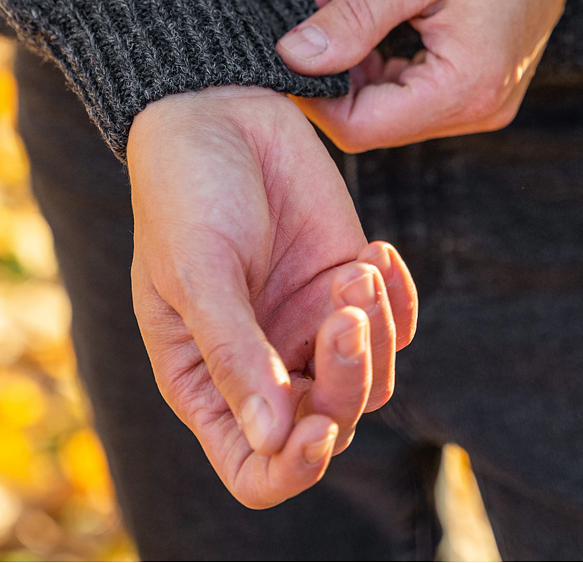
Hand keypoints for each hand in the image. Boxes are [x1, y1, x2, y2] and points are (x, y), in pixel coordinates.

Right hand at [127, 86, 416, 507]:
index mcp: (206, 378)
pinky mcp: (345, 278)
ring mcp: (308, 322)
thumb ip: (234, 355)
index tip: (316, 428)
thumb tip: (273, 440)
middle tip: (345, 310)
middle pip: (325, 423)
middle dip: (346, 381)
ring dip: (375, 333)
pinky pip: (393, 321)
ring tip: (357, 268)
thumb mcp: (198, 273)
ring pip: (370, 379)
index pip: (254, 466)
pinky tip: (377, 252)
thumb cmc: (185, 193)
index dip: (290, 469)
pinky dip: (397, 297)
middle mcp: (263, 362)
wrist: (220, 111)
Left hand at [277, 0, 582, 151]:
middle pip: (374, 123)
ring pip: (390, 108)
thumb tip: (293, 57)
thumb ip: (354, 19)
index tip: (283, 49)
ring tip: (331, 6)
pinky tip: (362, 18)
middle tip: (304, 16)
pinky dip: (379, 61)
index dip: (312, 96)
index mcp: (467, 86)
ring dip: (352, 66)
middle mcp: (480, 107)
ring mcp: (484, 97)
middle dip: (330, 75)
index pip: (361, 127)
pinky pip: (413, 89)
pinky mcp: (481, 80)